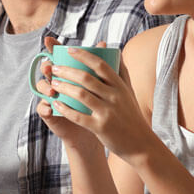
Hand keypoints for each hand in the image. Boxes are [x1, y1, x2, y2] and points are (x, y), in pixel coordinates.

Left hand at [42, 43, 152, 159]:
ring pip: (80, 95)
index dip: (84, 55)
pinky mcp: (100, 127)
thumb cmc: (131, 115)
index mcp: (120, 86)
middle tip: (54, 67)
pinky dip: (65, 109)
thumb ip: (121, 71)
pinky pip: (78, 116)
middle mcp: (114, 97)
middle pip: (86, 78)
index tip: (69, 49)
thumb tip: (114, 50)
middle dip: (67, 71)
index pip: (100, 65)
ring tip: (53, 83)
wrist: (140, 143)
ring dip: (63, 87)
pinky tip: (56, 104)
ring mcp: (107, 112)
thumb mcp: (129, 92)